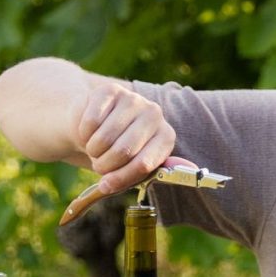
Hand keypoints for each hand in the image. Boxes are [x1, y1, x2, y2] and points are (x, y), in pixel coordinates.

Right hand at [72, 80, 176, 194]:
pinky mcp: (110, 90)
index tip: (106, 186)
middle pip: (124, 151)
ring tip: (95, 149)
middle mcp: (154, 114)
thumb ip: (156, 170)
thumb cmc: (117, 150)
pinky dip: (84, 133)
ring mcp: (133, 99)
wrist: (94, 125)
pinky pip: (91, 122)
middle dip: (104, 165)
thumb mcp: (135, 165)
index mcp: (166, 137)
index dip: (121, 179)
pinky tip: (89, 131)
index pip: (144, 164)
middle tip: (99, 164)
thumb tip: (192, 168)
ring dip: (93, 150)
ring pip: (105, 138)